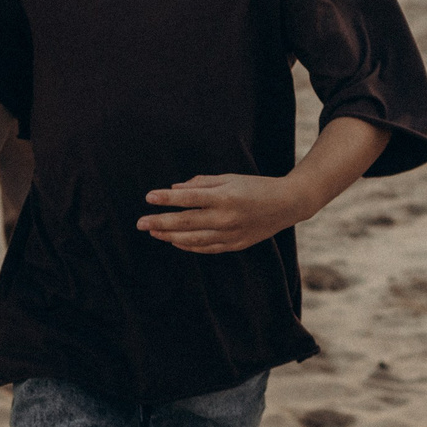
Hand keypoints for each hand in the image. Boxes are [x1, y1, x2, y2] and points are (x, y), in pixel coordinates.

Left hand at [138, 174, 310, 253]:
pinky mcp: (235, 245)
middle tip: (140, 223)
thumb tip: (176, 188)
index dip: (166, 198)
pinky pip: (206, 248)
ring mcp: (231, 234)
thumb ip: (202, 183)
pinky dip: (188, 245)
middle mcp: (226, 217)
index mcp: (224, 196)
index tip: (148, 197)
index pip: (188, 198)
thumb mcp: (229, 178)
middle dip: (160, 222)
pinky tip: (174, 241)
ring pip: (193, 239)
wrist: (286, 204)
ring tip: (153, 232)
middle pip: (186, 222)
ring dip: (170, 236)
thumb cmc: (255, 186)